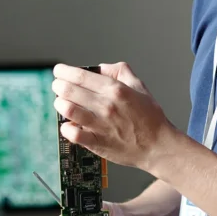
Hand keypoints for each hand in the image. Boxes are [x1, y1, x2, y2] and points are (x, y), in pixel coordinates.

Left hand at [52, 62, 176, 171]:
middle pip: (69, 90)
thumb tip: (101, 68)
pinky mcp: (97, 143)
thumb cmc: (151, 118)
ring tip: (61, 103)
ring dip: (60, 104)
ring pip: (68, 110)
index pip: (81, 76)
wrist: (158, 146)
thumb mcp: (139, 87)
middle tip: (58, 86)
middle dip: (58, 86)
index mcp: (116, 90)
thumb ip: (120, 72)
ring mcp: (100, 125)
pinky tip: (68, 124)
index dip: (64, 71)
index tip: (59, 71)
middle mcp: (106, 106)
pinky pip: (73, 134)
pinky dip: (66, 128)